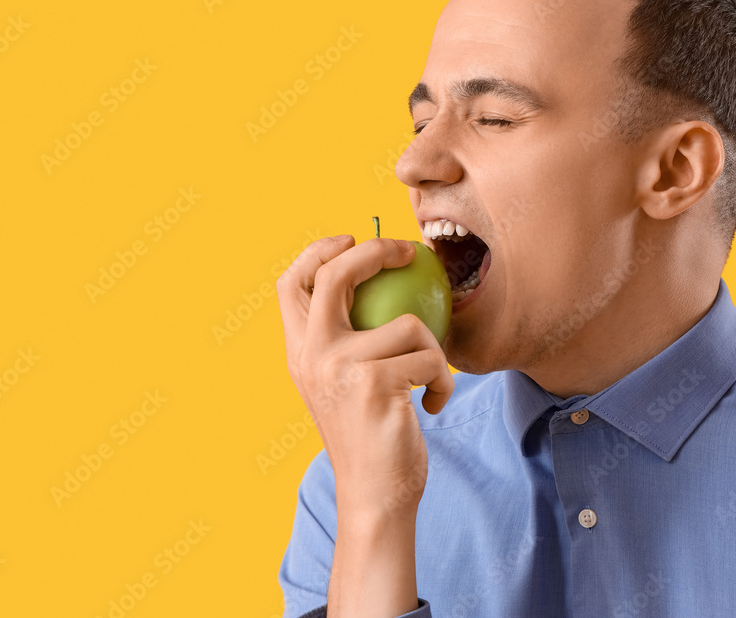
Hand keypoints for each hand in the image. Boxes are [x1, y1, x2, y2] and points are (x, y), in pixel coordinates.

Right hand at [277, 234, 453, 517]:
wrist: (376, 497)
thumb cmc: (370, 436)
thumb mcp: (342, 384)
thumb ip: (343, 340)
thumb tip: (374, 281)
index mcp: (299, 352)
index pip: (292, 283)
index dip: (318, 250)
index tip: (351, 239)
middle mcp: (310, 355)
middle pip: (336, 274)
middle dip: (376, 250)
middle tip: (410, 252)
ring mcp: (339, 368)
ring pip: (407, 323)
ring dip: (433, 351)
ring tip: (428, 381)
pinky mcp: (374, 384)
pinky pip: (430, 357)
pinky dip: (443, 380)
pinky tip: (433, 404)